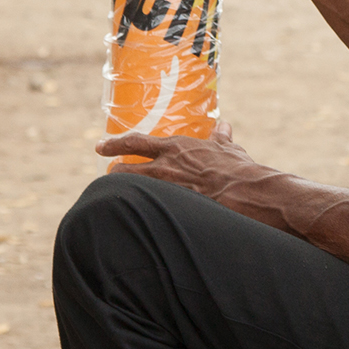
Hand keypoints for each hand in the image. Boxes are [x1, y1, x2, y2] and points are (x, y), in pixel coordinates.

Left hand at [97, 120, 261, 201]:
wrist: (246, 192)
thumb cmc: (239, 169)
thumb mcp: (228, 149)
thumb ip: (221, 139)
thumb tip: (224, 127)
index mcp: (176, 148)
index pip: (136, 143)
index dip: (115, 144)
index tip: (101, 146)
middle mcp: (165, 167)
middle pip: (126, 171)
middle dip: (115, 174)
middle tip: (110, 175)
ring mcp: (167, 190)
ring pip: (134, 192)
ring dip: (126, 195)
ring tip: (120, 199)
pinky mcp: (173, 209)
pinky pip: (150, 211)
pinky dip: (144, 212)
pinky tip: (140, 220)